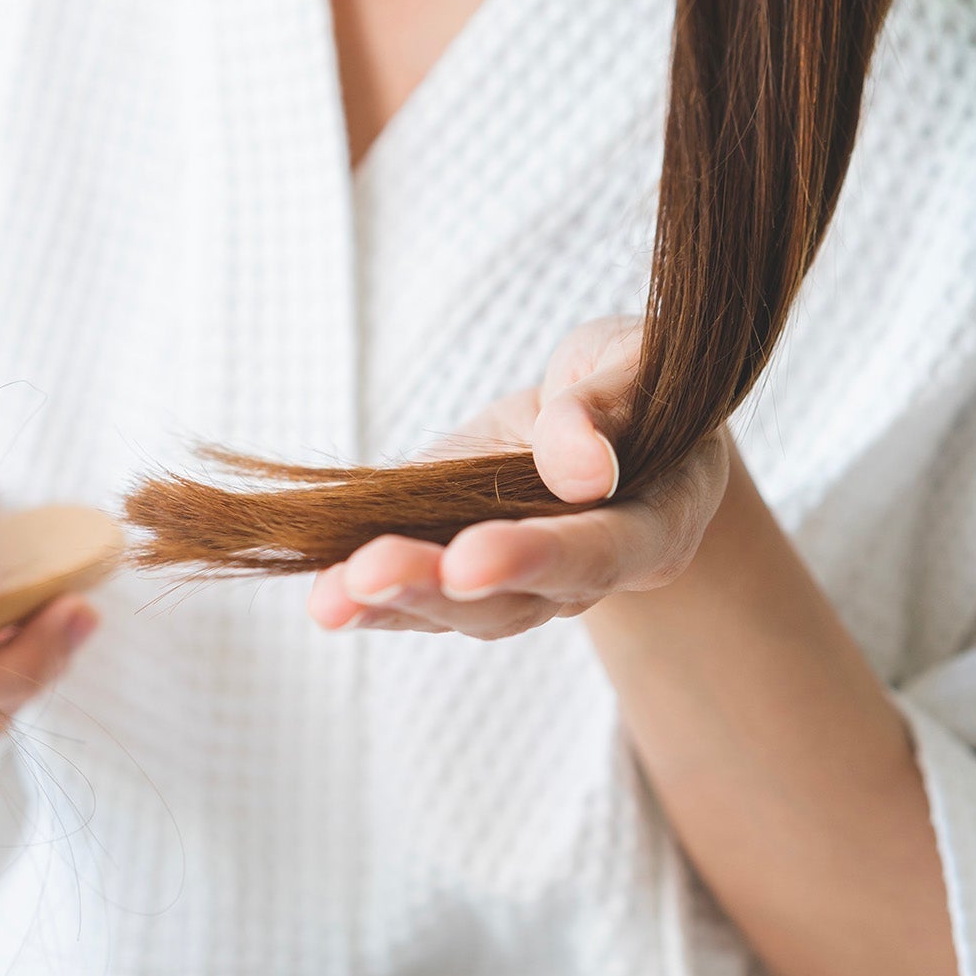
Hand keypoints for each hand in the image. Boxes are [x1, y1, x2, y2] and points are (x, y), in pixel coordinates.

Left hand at [306, 317, 729, 637]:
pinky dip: (366, 599)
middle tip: (367, 575)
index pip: (595, 553)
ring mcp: (523, 588)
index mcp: (653, 526)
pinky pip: (416, 600)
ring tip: (328, 598)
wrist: (606, 419)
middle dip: (433, 589)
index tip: (467, 561)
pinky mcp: (461, 575)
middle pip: (513, 602)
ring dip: (388, 603)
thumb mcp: (633, 363)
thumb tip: (585, 470)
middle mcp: (587, 577)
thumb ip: (609, 407)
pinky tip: (322, 597)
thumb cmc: (632, 383)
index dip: (531, 558)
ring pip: (457, 612)